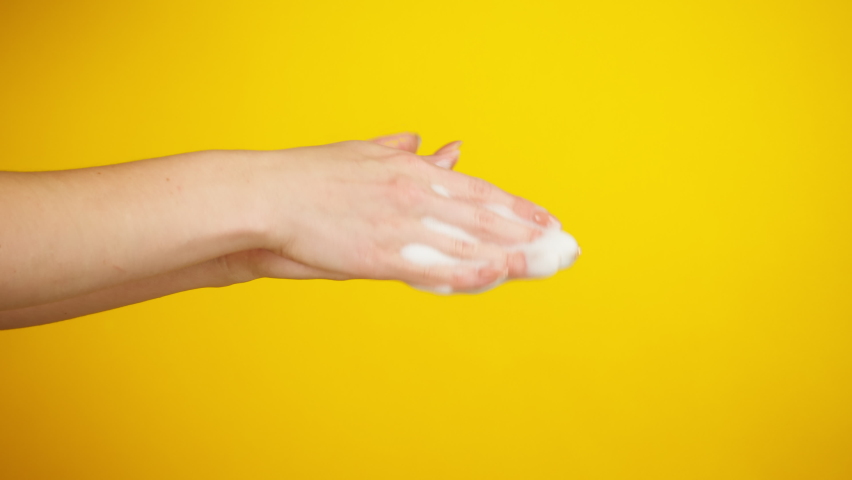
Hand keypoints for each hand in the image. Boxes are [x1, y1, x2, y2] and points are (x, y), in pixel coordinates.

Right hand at [219, 133, 559, 290]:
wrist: (267, 196)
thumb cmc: (311, 178)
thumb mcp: (364, 155)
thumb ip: (403, 153)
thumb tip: (438, 145)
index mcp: (412, 171)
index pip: (480, 192)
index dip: (519, 209)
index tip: (550, 222)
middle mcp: (416, 194)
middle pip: (487, 218)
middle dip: (533, 236)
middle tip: (570, 249)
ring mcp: (402, 225)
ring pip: (471, 242)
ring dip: (516, 255)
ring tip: (552, 266)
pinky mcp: (383, 255)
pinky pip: (437, 267)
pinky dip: (472, 273)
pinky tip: (499, 278)